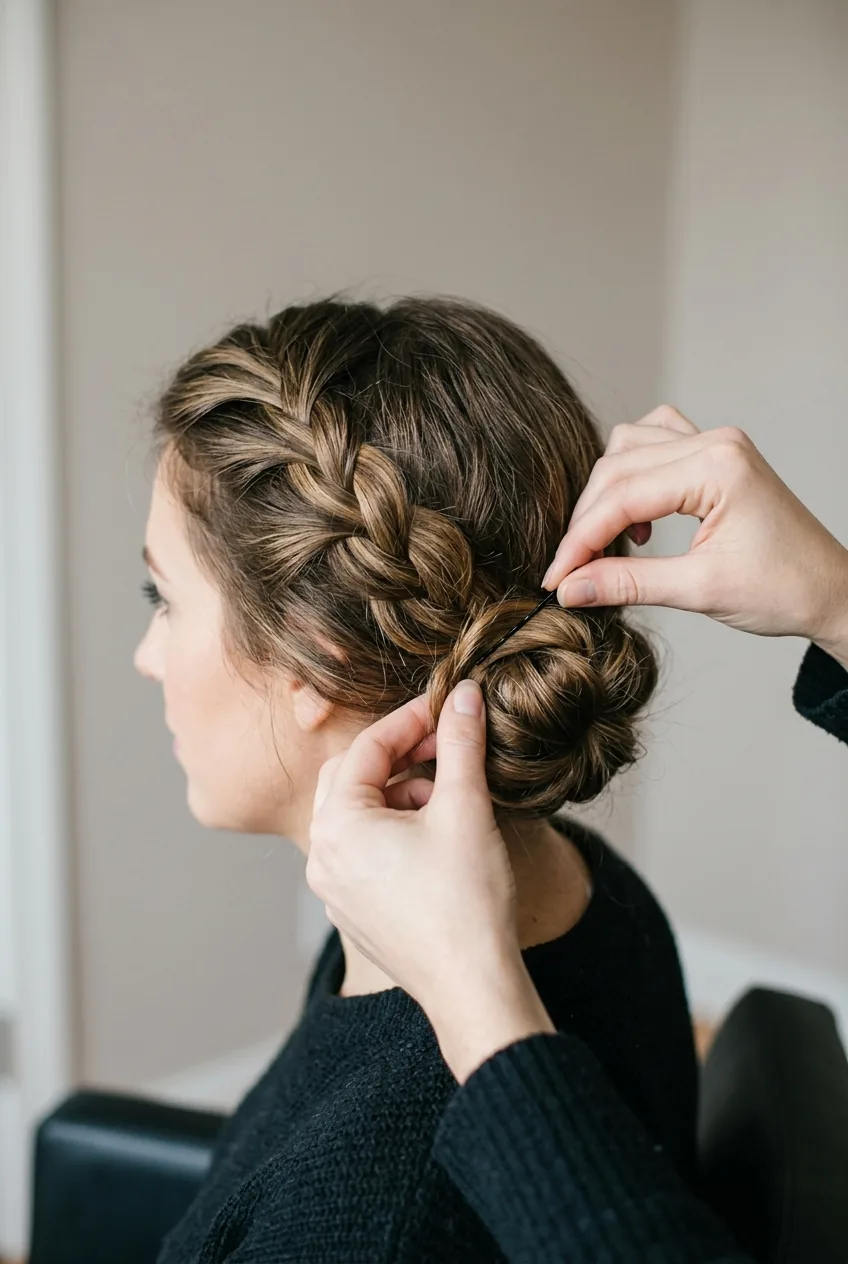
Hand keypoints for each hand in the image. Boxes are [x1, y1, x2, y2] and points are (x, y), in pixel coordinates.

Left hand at [306, 680, 553, 1081]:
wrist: (472, 986)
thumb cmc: (466, 900)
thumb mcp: (466, 807)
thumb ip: (460, 742)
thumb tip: (463, 695)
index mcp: (338, 825)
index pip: (367, 746)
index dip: (411, 719)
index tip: (447, 707)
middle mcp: (322, 856)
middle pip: (351, 777)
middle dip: (399, 758)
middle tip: (444, 749)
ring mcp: (333, 889)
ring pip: (358, 816)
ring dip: (399, 796)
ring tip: (448, 802)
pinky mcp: (353, 912)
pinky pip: (363, 853)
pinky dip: (395, 833)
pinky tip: (438, 840)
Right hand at [542, 407, 847, 667]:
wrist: (832, 592)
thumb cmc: (784, 590)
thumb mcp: (699, 592)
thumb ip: (628, 583)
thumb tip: (570, 588)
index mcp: (716, 467)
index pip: (621, 497)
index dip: (580, 540)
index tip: (555, 578)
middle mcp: (715, 443)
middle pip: (617, 466)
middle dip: (587, 520)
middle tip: (571, 571)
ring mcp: (717, 444)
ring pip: (629, 446)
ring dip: (607, 493)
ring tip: (607, 544)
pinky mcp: (716, 456)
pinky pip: (655, 445)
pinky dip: (632, 476)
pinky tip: (637, 518)